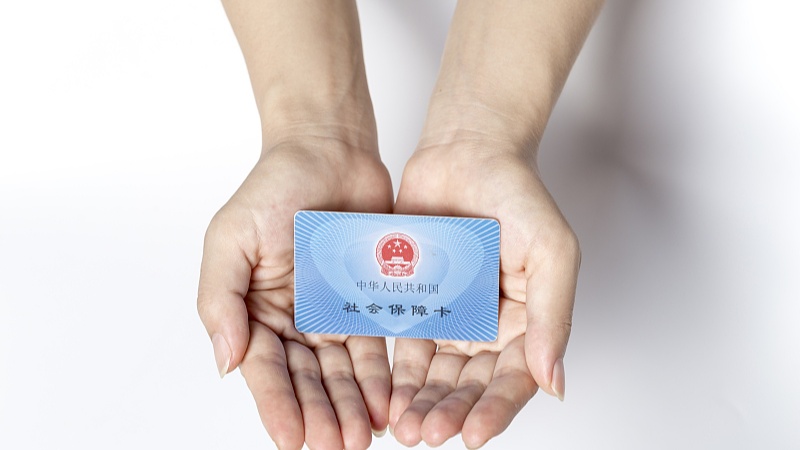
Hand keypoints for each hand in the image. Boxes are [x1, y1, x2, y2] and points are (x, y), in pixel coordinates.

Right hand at [198, 139, 393, 449]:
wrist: (328, 149)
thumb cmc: (274, 185)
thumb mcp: (231, 237)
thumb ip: (221, 299)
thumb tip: (225, 362)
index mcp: (254, 309)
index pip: (265, 369)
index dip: (278, 405)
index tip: (293, 440)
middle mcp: (293, 319)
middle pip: (307, 379)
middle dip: (322, 414)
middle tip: (338, 446)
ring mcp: (332, 312)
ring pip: (342, 371)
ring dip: (352, 405)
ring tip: (364, 436)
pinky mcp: (368, 300)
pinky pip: (375, 344)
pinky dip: (380, 375)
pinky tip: (388, 402)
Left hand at [389, 141, 580, 447]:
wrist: (467, 152)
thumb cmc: (518, 194)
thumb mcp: (552, 253)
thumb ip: (553, 317)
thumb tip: (555, 382)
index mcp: (528, 321)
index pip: (514, 379)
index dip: (495, 410)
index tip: (473, 433)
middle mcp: (490, 327)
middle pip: (470, 385)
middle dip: (450, 412)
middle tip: (428, 433)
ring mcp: (451, 316)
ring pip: (436, 374)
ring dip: (421, 402)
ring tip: (405, 427)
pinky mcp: (416, 301)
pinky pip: (405, 343)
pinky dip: (396, 372)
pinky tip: (385, 393)